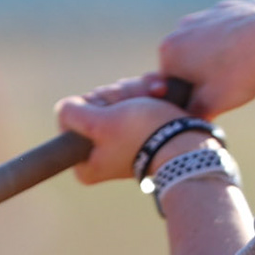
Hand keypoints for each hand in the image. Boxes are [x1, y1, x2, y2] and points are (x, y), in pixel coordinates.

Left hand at [54, 74, 188, 184]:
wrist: (190, 141)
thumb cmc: (145, 132)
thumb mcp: (99, 123)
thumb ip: (72, 115)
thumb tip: (63, 109)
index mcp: (85, 163)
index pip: (72, 117)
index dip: (92, 105)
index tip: (110, 112)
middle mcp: (100, 155)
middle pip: (95, 105)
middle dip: (117, 96)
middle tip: (134, 106)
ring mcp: (121, 140)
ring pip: (116, 98)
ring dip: (135, 91)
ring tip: (153, 98)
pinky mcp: (140, 128)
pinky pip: (134, 99)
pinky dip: (146, 92)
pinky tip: (159, 92)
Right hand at [157, 0, 254, 117]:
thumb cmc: (243, 68)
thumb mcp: (215, 103)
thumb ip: (193, 114)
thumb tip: (186, 119)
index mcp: (170, 51)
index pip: (172, 84)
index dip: (195, 98)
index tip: (218, 100)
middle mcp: (181, 28)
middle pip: (193, 67)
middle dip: (213, 81)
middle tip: (239, 89)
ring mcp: (205, 15)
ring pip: (212, 51)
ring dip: (228, 65)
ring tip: (254, 74)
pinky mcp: (227, 8)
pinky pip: (229, 35)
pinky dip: (240, 46)